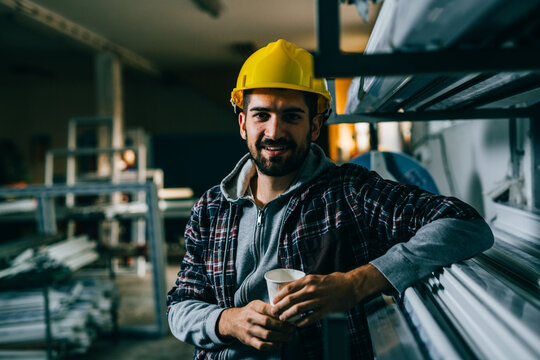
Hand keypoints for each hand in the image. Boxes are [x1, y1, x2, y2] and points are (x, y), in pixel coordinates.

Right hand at [217, 300, 294, 350]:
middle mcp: (250, 318)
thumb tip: (286, 309)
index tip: (289, 316)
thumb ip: (268, 307)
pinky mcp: (248, 340)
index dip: (280, 313)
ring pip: (267, 334)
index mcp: (254, 306)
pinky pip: (261, 345)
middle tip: (292, 328)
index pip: (268, 308)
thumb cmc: (249, 312)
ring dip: (281, 337)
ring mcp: (249, 330)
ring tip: (289, 337)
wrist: (232, 321)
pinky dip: (272, 346)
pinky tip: (279, 344)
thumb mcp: (256, 304)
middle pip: (269, 322)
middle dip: (283, 326)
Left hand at [270, 264, 391, 326]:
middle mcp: (312, 289)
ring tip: (283, 319)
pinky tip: (298, 325)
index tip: (273, 301)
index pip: (289, 288)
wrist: (351, 286)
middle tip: (274, 312)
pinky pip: (311, 317)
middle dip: (280, 306)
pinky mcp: (326, 309)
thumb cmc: (333, 281)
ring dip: (289, 315)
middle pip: (291, 299)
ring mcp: (319, 299)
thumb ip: (304, 283)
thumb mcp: (316, 277)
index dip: (279, 296)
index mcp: (308, 280)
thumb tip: (290, 289)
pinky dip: (302, 322)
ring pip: (299, 309)